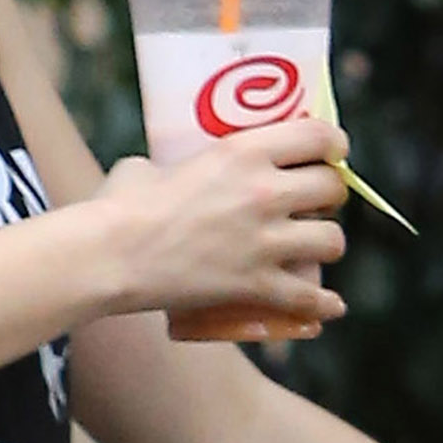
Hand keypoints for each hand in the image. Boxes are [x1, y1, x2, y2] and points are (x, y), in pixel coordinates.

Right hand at [93, 121, 348, 338]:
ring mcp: (264, 241)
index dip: (333, 145)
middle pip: (332, 189)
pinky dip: (324, 303)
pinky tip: (332, 306)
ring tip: (315, 246)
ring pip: (332, 241)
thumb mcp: (154, 165)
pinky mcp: (255, 284)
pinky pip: (309, 297)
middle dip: (329, 194)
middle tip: (316, 202)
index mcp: (243, 151)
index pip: (318, 136)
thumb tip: (172, 174)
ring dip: (327, 243)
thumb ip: (178, 166)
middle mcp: (263, 192)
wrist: (110, 255)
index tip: (331, 153)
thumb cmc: (121, 204)